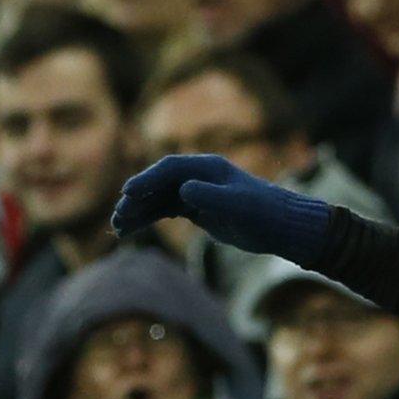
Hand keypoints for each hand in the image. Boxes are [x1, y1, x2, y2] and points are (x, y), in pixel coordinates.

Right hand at [110, 153, 330, 261]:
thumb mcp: (238, 206)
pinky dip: (149, 219)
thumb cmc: (263, 213)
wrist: (280, 227)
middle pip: (158, 184)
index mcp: (207, 167)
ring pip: (158, 199)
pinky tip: (132, 230)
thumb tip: (183, 190)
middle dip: (136, 201)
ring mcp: (196, 192)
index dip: (147, 180)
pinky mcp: (196, 208)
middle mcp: (198, 176)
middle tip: (118, 218)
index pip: (170, 170)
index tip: (127, 192)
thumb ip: (211, 197)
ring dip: (138, 212)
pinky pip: (165, 211)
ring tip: (117, 229)